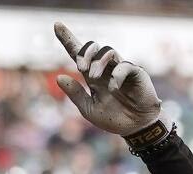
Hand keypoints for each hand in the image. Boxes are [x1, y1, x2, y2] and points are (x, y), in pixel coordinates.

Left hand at [52, 22, 161, 136]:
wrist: (135, 127)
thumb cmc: (114, 119)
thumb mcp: (88, 109)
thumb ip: (75, 94)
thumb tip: (59, 77)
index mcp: (92, 76)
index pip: (78, 53)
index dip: (67, 39)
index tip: (56, 25)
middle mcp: (106, 69)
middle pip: (93, 47)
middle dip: (84, 53)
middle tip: (81, 68)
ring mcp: (120, 68)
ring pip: (108, 51)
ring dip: (97, 62)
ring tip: (93, 78)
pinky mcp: (135, 72)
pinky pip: (124, 65)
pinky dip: (115, 76)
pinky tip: (113, 89)